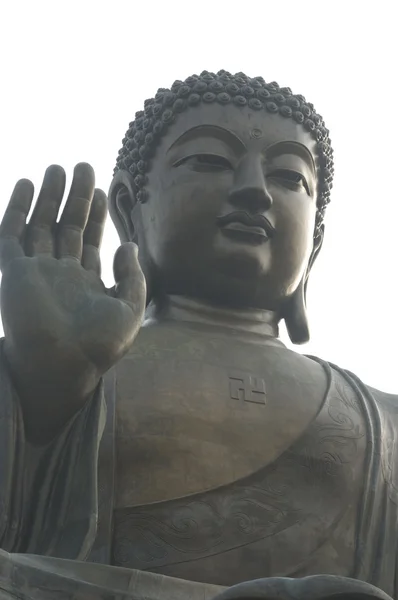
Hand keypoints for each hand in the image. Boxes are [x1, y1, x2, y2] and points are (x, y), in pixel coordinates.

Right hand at [0, 163, 145, 439]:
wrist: (64, 366)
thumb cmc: (99, 345)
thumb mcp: (130, 309)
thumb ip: (133, 276)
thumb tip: (129, 244)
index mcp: (86, 282)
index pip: (88, 239)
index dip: (95, 214)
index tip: (101, 189)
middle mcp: (59, 273)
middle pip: (66, 226)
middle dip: (74, 197)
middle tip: (82, 166)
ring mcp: (35, 272)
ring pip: (40, 224)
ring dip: (48, 196)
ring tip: (58, 168)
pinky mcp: (14, 273)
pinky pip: (12, 235)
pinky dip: (17, 209)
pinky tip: (26, 184)